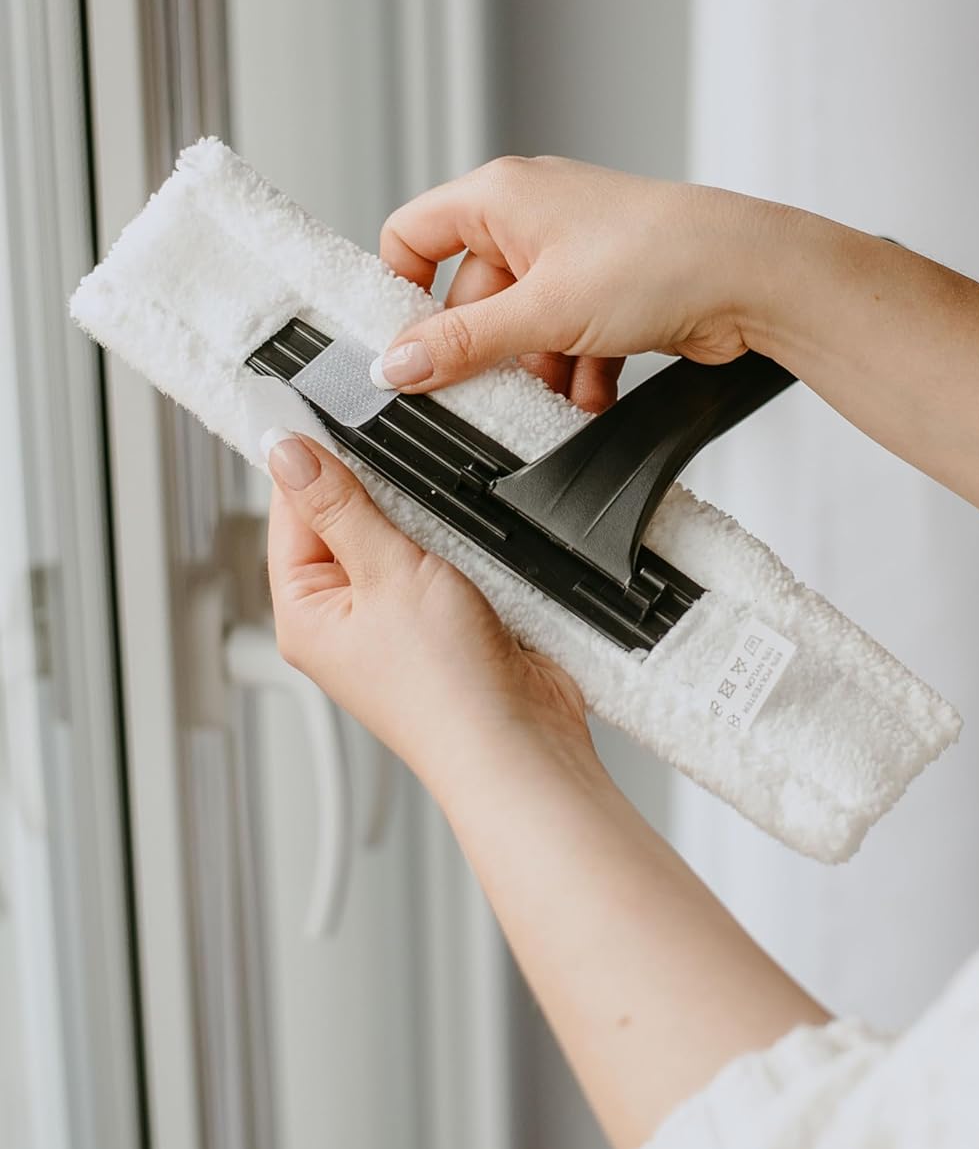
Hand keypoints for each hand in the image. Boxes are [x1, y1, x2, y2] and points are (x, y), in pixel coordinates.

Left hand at [262, 427, 592, 779]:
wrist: (521, 741)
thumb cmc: (446, 690)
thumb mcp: (386, 574)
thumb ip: (340, 504)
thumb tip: (287, 450)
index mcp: (305, 611)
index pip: (291, 509)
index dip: (313, 456)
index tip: (329, 406)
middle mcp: (346, 617)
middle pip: (349, 516)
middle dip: (381, 487)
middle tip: (405, 467)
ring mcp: (400, 619)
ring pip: (404, 533)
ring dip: (429, 516)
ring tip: (445, 524)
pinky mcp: (450, 618)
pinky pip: (447, 557)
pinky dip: (463, 541)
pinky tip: (476, 541)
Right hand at [374, 156, 788, 399]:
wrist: (752, 275)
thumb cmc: (659, 257)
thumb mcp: (543, 310)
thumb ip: (464, 342)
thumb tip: (397, 364)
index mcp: (500, 198)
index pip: (415, 235)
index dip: (402, 292)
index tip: (402, 350)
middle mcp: (534, 219)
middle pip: (473, 297)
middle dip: (485, 353)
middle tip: (485, 398)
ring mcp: (575, 256)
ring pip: (525, 327)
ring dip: (535, 373)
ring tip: (552, 404)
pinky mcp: (610, 292)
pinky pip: (569, 339)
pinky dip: (576, 373)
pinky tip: (590, 400)